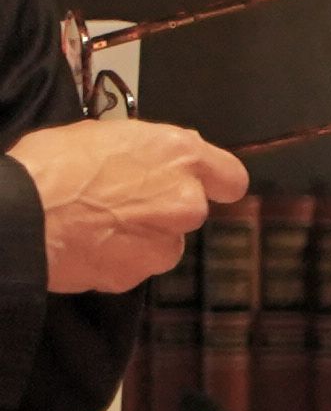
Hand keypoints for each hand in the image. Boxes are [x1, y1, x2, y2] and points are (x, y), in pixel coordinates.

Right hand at [15, 119, 242, 297]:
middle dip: (163, 212)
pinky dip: (116, 262)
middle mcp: (184, 200)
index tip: (209, 189)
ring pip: (163, 244)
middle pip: (189, 212)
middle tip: (121, 207)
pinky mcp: (137, 275)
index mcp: (180, 155)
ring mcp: (164, 242)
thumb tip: (150, 159)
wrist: (18, 216)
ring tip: (96, 229)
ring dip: (141, 240)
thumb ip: (142, 151)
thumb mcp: (101, 135)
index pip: (230, 177)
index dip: (217, 184)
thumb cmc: (51, 165)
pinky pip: (133, 268)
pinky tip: (85, 249)